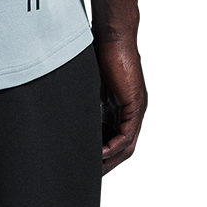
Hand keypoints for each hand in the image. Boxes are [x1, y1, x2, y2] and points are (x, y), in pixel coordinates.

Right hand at [95, 38, 145, 175]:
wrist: (112, 37)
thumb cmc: (101, 52)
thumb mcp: (91, 82)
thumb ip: (87, 98)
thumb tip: (71, 110)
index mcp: (119, 103)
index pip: (114, 134)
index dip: (103, 149)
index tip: (89, 158)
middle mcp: (130, 108)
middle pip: (123, 144)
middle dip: (108, 159)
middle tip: (92, 169)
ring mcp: (134, 107)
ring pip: (126, 143)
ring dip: (111, 157)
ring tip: (95, 166)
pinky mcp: (134, 104)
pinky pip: (126, 134)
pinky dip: (114, 146)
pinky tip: (101, 153)